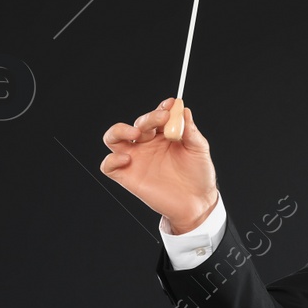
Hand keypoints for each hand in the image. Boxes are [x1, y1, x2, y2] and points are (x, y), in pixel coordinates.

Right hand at [100, 97, 219, 231]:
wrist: (197, 203)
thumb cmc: (198, 175)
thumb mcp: (199, 149)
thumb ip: (190, 130)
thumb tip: (183, 110)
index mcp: (163, 134)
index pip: (157, 115)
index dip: (162, 108)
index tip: (171, 104)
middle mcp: (146, 144)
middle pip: (138, 123)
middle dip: (149, 118)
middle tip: (163, 118)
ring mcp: (135, 159)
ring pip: (113, 137)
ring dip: (120, 130)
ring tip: (136, 132)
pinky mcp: (127, 176)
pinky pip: (108, 165)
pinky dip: (112, 159)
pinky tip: (127, 158)